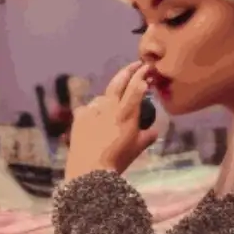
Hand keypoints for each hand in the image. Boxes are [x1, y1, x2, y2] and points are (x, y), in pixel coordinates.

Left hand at [64, 61, 161, 177]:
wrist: (89, 169)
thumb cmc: (117, 160)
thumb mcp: (138, 148)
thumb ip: (148, 136)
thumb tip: (154, 130)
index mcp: (126, 113)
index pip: (136, 86)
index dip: (142, 75)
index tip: (148, 68)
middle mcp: (109, 106)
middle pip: (119, 81)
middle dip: (129, 70)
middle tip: (136, 64)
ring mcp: (92, 108)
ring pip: (104, 97)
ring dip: (111, 97)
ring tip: (114, 106)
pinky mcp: (79, 115)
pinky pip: (90, 108)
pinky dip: (96, 110)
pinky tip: (97, 119)